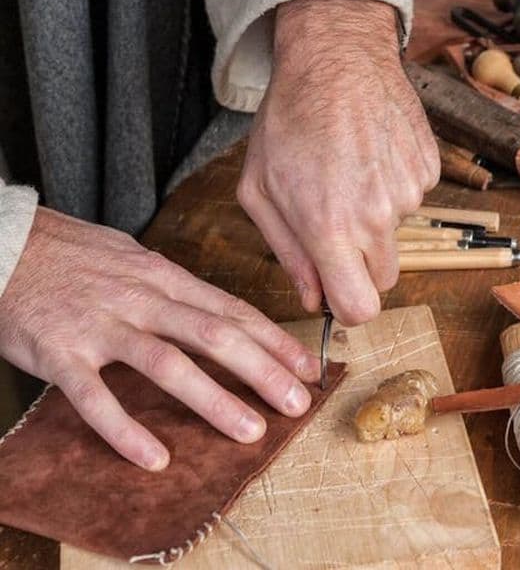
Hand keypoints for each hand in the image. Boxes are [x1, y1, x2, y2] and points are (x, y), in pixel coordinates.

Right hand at [0, 208, 319, 470]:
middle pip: (214, 335)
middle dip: (262, 371)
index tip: (308, 367)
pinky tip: (154, 458)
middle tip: (297, 403)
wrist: (7, 242)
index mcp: (165, 277)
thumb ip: (179, 290)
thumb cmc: (78, 256)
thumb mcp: (137, 260)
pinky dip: (125, 430)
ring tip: (249, 431)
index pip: (232, 309)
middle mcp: (141, 298)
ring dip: (213, 400)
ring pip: (166, 364)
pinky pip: (95, 397)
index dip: (275, 340)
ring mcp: (101, 325)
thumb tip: (227, 315)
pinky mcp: (60, 352)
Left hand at [238, 0, 438, 325]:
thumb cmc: (289, 120)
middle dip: (360, 264)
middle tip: (336, 223)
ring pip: (398, 236)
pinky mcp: (429, 169)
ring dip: (376, 219)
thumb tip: (313, 297)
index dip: (347, 306)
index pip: (360, 308)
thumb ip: (287, 253)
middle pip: (383, 279)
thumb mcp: (261, 190)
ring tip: (350, 173)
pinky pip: (413, 199)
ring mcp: (410, 192)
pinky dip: (393, 187)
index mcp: (331, 229)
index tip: (337, 290)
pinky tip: (371, 155)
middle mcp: (377, 217)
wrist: (336, 57)